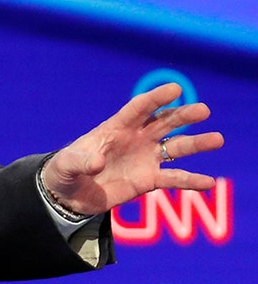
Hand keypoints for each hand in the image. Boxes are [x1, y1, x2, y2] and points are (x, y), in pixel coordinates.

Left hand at [42, 82, 224, 215]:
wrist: (69, 194)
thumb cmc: (65, 171)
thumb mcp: (66, 165)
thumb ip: (80, 161)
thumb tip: (98, 162)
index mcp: (115, 127)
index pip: (139, 108)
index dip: (156, 98)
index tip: (175, 88)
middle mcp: (135, 139)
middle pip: (163, 122)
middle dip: (183, 116)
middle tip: (204, 110)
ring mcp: (144, 158)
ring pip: (175, 147)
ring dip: (196, 143)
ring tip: (217, 139)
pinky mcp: (148, 180)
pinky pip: (173, 178)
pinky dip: (190, 180)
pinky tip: (209, 182)